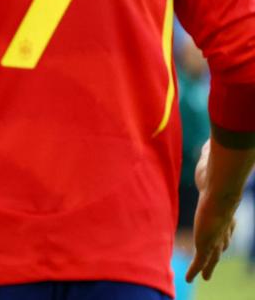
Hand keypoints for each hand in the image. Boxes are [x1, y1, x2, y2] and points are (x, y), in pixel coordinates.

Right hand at [187, 140, 238, 281]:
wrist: (221, 184)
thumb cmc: (216, 169)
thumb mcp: (210, 160)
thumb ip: (208, 153)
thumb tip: (207, 140)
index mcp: (224, 205)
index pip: (227, 221)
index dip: (225, 228)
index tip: (223, 234)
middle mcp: (223, 222)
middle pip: (223, 240)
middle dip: (220, 248)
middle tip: (216, 256)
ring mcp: (216, 234)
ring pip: (213, 255)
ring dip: (209, 266)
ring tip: (206, 276)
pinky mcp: (207, 243)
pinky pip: (201, 261)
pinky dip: (196, 270)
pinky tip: (191, 279)